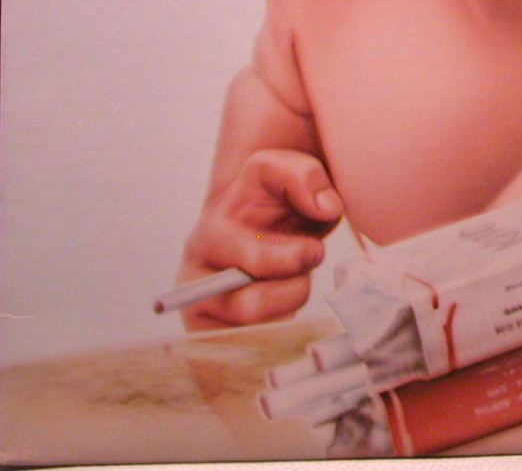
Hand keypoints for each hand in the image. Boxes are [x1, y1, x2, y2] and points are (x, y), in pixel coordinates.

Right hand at [179, 149, 343, 328]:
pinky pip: (247, 350)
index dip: (291, 261)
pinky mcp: (209, 337)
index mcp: (210, 234)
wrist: (256, 224)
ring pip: (253, 332)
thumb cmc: (274, 201)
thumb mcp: (286, 172)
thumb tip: (326, 207)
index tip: (313, 249)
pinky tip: (279, 303)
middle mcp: (195, 276)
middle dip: (294, 287)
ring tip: (291, 281)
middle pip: (250, 307)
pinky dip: (275, 330)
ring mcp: (199, 311)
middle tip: (308, 264)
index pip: (251, 262)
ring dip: (286, 306)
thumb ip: (306, 177)